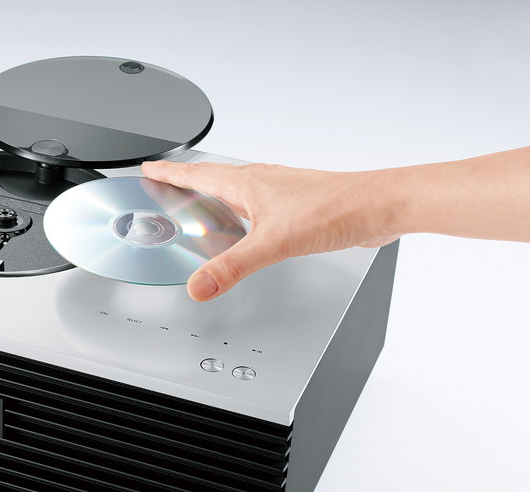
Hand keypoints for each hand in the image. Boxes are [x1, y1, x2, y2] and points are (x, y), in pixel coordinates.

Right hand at [141, 161, 399, 300]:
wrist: (379, 206)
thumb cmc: (336, 209)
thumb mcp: (274, 243)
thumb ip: (233, 267)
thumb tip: (199, 286)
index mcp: (248, 183)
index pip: (197, 173)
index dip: (170, 172)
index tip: (150, 167)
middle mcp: (262, 183)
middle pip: (214, 178)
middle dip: (188, 180)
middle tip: (170, 183)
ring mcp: (281, 193)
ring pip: (237, 191)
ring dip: (216, 195)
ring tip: (202, 206)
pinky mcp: (298, 206)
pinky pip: (258, 205)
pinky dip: (243, 212)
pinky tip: (251, 228)